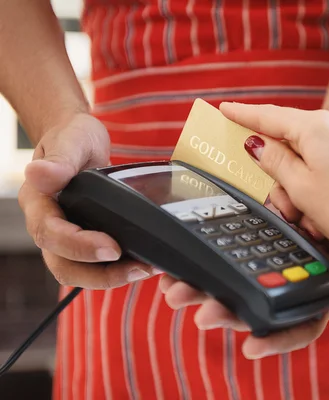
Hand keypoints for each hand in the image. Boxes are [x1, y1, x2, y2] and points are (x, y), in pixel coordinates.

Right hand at [18, 113, 158, 288]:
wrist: (80, 141)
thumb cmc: (73, 138)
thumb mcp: (71, 140)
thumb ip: (60, 159)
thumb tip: (39, 174)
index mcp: (38, 203)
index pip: (51, 234)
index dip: (79, 246)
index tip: (111, 248)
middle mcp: (48, 225)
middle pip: (64, 265)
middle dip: (101, 275)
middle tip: (137, 269)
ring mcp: (66, 236)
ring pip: (80, 272)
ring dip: (112, 278)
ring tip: (145, 270)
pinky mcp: (85, 240)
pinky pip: (96, 265)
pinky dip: (118, 269)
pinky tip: (143, 263)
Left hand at [160, 247, 328, 358]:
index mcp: (311, 290)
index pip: (297, 325)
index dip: (276, 341)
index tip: (250, 349)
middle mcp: (282, 279)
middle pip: (253, 307)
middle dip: (227, 313)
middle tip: (203, 315)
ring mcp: (260, 256)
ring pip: (228, 282)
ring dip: (200, 289)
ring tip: (174, 290)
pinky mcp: (242, 231)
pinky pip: (216, 249)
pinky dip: (194, 258)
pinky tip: (170, 265)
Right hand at [220, 102, 328, 257]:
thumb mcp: (302, 189)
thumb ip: (274, 161)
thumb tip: (257, 143)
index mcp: (317, 126)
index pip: (269, 116)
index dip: (243, 115)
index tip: (224, 110)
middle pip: (290, 140)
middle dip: (279, 174)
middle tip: (283, 206)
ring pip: (310, 155)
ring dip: (301, 185)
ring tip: (310, 219)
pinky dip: (319, 182)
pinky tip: (324, 208)